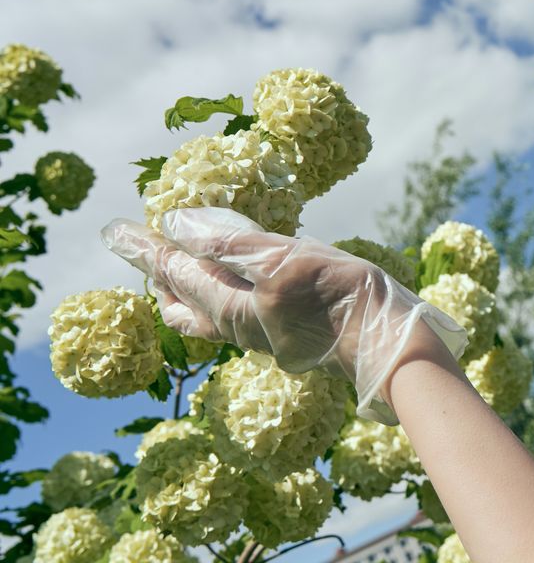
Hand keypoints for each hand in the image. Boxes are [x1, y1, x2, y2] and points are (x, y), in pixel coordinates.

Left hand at [99, 206, 467, 423]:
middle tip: (145, 253)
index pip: (174, 273)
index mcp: (229, 308)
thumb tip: (177, 227)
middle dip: (159, 280)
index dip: (144, 249)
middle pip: (182, 307)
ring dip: (188, 290)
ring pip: (208, 315)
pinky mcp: (288, 334)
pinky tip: (241, 283)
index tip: (116, 231)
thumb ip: (228, 244)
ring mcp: (264, 334)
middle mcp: (238, 328)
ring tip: (182, 270)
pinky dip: (221, 294)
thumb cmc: (337, 296)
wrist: (385, 340)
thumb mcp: (281, 258)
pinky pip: (237, 314)